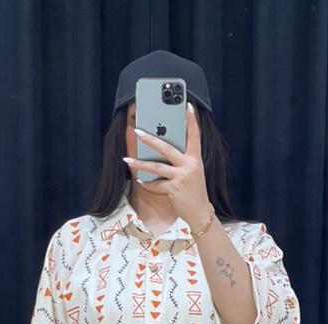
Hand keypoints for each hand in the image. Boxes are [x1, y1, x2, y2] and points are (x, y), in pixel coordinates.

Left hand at [124, 102, 210, 229]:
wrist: (200, 213)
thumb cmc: (194, 192)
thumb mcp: (192, 173)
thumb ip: (181, 161)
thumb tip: (162, 152)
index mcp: (195, 159)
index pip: (195, 135)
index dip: (191, 120)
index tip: (187, 106)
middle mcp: (190, 165)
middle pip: (167, 148)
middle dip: (150, 139)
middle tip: (137, 131)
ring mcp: (182, 176)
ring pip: (156, 167)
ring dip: (140, 164)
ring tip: (127, 160)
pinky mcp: (174, 188)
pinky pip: (156, 184)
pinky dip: (148, 184)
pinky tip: (141, 181)